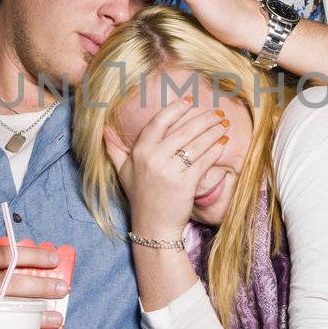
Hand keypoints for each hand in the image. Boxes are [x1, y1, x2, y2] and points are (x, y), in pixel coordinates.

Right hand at [105, 99, 229, 236]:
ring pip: (196, 144)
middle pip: (183, 130)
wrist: (153, 227)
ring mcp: (169, 171)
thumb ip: (114, 149)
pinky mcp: (185, 183)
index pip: (159, 122)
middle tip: (216, 112)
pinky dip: (215, 150)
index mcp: (139, 152)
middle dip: (203, 119)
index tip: (189, 101)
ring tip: (223, 124)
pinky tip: (223, 143)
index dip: (175, 109)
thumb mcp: (123, 172)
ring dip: (213, 131)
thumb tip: (104, 129)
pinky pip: (203, 161)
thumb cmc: (141, 197)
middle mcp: (153, 159)